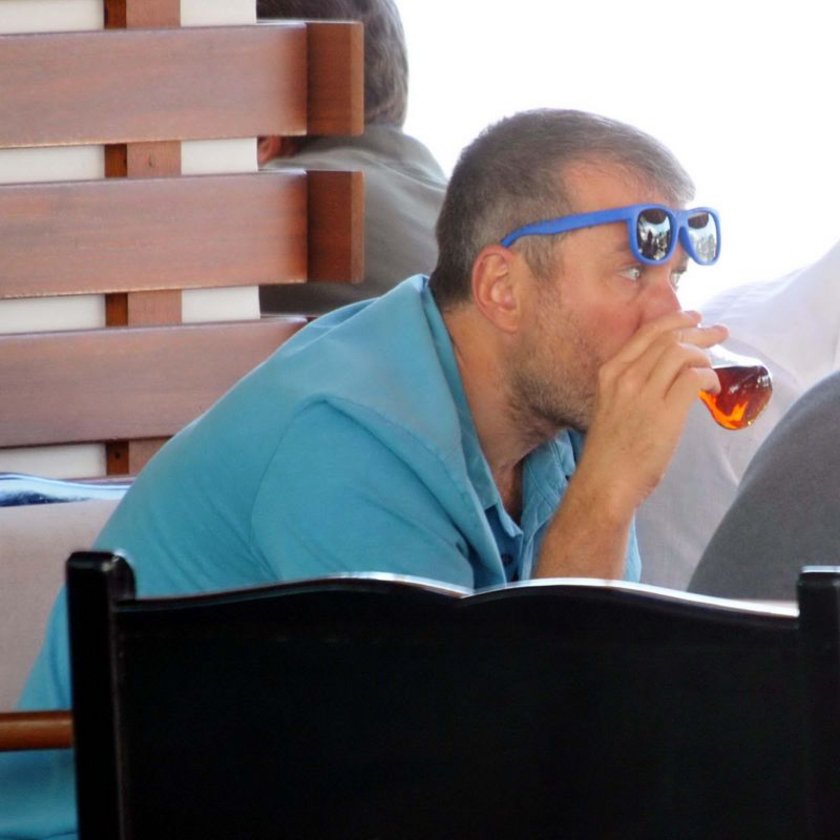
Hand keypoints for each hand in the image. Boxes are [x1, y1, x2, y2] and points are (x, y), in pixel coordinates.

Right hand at [534, 310, 726, 579]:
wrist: (604, 483)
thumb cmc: (609, 453)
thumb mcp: (611, 406)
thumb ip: (631, 387)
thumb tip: (664, 377)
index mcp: (610, 373)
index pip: (646, 333)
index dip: (674, 320)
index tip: (693, 318)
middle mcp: (625, 376)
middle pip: (668, 339)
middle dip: (698, 331)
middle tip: (718, 332)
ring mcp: (644, 393)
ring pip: (682, 353)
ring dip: (705, 355)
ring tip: (716, 364)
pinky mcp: (665, 412)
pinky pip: (694, 378)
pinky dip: (709, 378)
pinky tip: (712, 388)